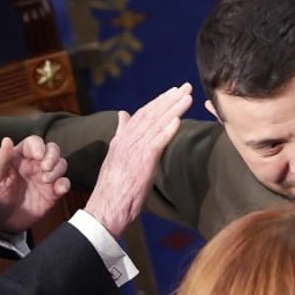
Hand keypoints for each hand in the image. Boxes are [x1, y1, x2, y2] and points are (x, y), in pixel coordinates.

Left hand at [0, 135, 69, 234]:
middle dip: (52, 156)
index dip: (38, 146)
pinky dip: (65, 184)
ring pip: (60, 164)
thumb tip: (7, 140)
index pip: (34, 143)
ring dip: (57, 169)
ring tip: (46, 180)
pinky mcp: (51, 193)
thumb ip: (0, 160)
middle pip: (52, 150)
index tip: (37, 155)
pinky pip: (64, 184)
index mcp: (19, 158)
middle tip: (45, 167)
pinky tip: (58, 189)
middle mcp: (34, 165)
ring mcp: (44, 179)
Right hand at [85, 83, 192, 237]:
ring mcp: (134, 150)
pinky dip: (167, 131)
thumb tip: (122, 115)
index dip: (158, 102)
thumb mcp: (116, 155)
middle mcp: (127, 140)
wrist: (106, 207)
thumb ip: (121, 134)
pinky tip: (178, 121)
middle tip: (186, 86)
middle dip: (169, 99)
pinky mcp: (142, 162)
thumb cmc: (113, 187)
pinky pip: (156, 143)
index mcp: (121, 139)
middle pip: (151, 114)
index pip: (142, 114)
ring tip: (187, 97)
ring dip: (173, 109)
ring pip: (156, 125)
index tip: (173, 91)